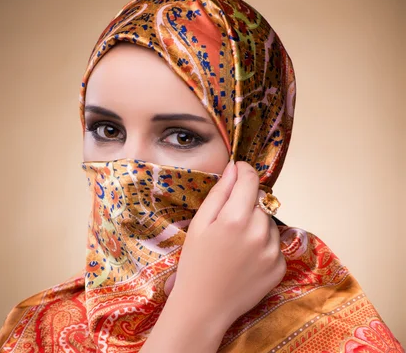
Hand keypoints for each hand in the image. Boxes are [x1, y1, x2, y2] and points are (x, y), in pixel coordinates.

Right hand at [141, 160, 285, 352]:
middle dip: (245, 205)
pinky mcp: (279, 267)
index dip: (244, 171)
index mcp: (235, 219)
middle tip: (226, 223)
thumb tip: (233, 168)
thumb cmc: (195, 264)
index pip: (251, 181)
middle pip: (259, 202)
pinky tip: (244, 258)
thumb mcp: (199, 225)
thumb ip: (219, 194)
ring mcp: (272, 251)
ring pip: (268, 223)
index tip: (238, 170)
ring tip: (235, 244)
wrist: (204, 306)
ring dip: (255, 225)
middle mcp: (259, 232)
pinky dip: (262, 245)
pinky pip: (274, 244)